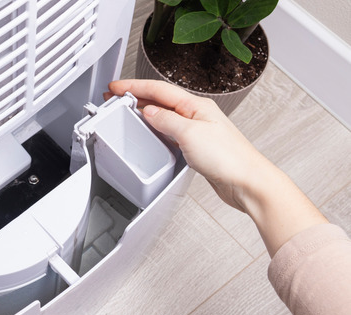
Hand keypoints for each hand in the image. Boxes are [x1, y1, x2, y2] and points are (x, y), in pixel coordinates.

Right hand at [105, 79, 272, 212]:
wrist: (246, 181)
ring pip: (164, 115)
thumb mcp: (190, 134)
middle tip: (115, 96)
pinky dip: (154, 128)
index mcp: (196, 105)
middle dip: (136, 96)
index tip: (116, 86)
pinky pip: (169, 131)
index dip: (134, 86)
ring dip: (143, 111)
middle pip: (160, 99)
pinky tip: (148, 132)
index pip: (159, 89)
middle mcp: (197, 115)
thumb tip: (149, 112)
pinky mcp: (196, 147)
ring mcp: (196, 130)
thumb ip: (166, 120)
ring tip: (126, 110)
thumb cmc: (229, 157)